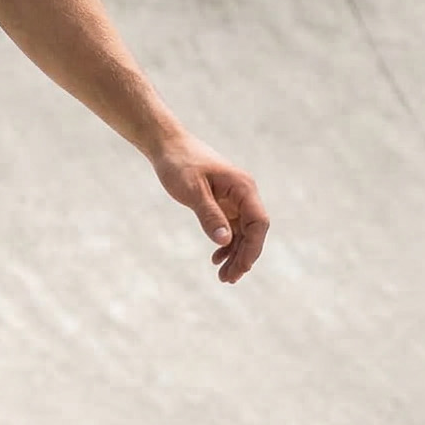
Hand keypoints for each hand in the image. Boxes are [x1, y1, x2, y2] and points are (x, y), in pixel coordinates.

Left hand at [151, 135, 269, 283]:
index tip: (241, 268)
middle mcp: (243, 193)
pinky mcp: (222, 201)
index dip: (253, 248)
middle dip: (243, 257)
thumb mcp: (191, 190)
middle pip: (252, 231)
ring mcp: (234, 198)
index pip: (258, 223)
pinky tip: (217, 258)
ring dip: (235, 254)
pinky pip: (230, 226)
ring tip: (223, 276)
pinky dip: (225, 243)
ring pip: (242, 231)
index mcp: (243, 187)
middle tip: (228, 279)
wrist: (166, 145)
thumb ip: (208, 214)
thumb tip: (225, 241)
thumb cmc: (178, 163)